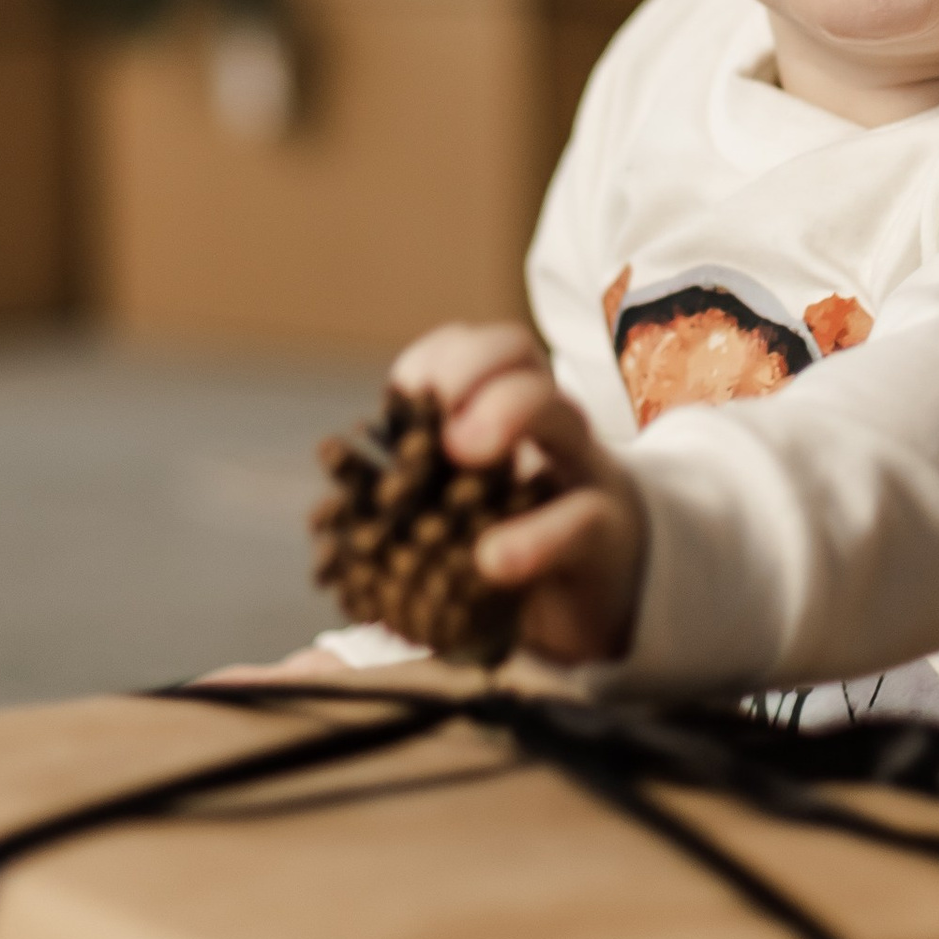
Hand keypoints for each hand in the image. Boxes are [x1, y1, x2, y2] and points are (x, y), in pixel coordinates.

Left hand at [388, 321, 647, 665]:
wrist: (610, 590)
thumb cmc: (521, 540)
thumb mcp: (468, 511)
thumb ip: (417, 503)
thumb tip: (327, 523)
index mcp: (510, 409)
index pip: (478, 348)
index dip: (439, 357)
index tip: (398, 393)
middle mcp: (550, 424)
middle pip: (519, 355)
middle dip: (467, 370)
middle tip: (431, 417)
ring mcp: (585, 470)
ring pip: (561, 410)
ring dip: (507, 413)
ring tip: (462, 450)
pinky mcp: (607, 533)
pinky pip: (580, 519)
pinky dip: (535, 537)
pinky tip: (493, 560)